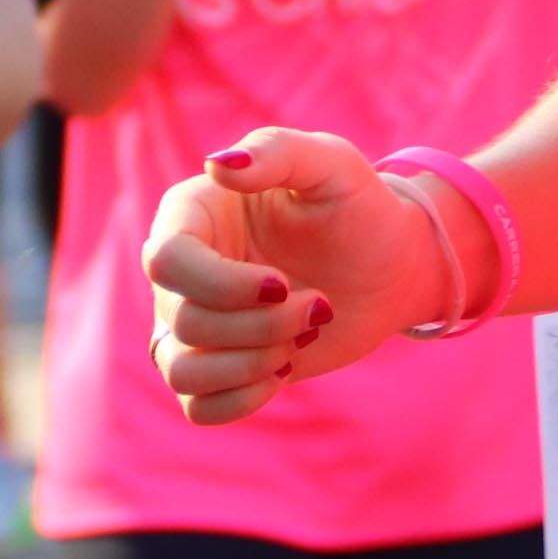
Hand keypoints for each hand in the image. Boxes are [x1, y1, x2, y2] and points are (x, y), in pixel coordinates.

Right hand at [142, 127, 446, 422]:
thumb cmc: (357, 204)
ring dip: (250, 364)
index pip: (166, 261)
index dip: (223, 285)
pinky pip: (196, 406)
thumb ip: (277, 152)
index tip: (283, 283)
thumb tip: (217, 166)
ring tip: (302, 336)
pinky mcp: (220, 365)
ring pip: (181, 370)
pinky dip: (240, 400)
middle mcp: (182, 271)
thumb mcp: (332, 164)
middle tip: (319, 306)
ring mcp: (195, 321)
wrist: (391, 263)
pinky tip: (284, 369)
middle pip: (182, 321)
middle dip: (259, 326)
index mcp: (192, 214)